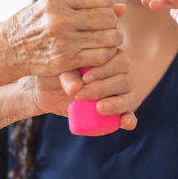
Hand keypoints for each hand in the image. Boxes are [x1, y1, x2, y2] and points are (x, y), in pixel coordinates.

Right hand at [0, 0, 124, 76]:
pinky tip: (103, 51)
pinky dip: (106, 54)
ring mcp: (64, 40)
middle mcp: (61, 18)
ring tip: (110, 38)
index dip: (109, 2)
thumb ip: (81, 3)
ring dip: (114, 38)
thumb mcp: (51, 5)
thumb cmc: (33, 22)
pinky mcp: (66, 60)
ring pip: (107, 38)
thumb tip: (122, 7)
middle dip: (113, 21)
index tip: (109, 8)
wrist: (10, 48)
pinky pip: (100, 56)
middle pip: (106, 17)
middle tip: (109, 25)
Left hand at [22, 49, 138, 130]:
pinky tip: (124, 122)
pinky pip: (130, 115)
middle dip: (103, 89)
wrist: (46, 90)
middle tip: (80, 95)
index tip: (85, 79)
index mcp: (111, 56)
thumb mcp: (59, 70)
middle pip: (125, 80)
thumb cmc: (55, 72)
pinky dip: (130, 119)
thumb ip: (68, 76)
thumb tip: (75, 89)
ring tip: (99, 108)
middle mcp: (120, 73)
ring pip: (131, 97)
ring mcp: (120, 93)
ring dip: (117, 104)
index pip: (120, 61)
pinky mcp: (117, 111)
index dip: (104, 71)